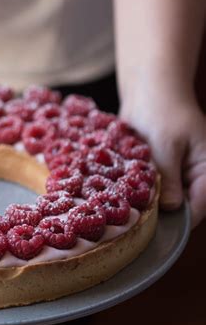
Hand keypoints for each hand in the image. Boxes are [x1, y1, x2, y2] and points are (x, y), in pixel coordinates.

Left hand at [120, 86, 205, 227]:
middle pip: (184, 207)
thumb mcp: (166, 146)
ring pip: (167, 200)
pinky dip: (143, 193)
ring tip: (129, 208)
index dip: (180, 221)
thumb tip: (171, 208)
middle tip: (136, 221)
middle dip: (162, 214)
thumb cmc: (162, 113)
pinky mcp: (161, 173)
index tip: (155, 230)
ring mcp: (178, 175)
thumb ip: (169, 179)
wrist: (148, 94)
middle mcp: (196, 176)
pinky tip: (125, 197)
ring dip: (150, 204)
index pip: (201, 205)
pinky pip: (154, 190)